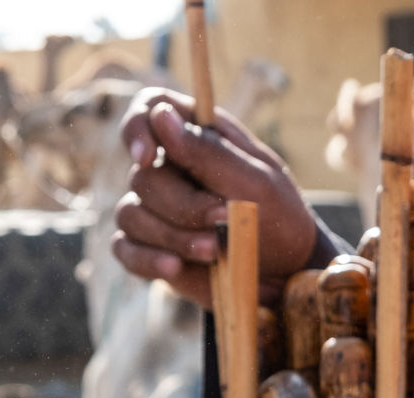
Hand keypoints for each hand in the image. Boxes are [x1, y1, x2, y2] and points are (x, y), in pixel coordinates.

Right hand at [113, 87, 319, 307]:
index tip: (146, 156)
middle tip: (223, 218)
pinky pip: (126, 249)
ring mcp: (156, 209)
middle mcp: (170, 168)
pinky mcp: (152, 247)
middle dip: (182, 204)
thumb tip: (161, 114)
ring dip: (172, 235)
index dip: (138, 126)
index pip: (149, 109)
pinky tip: (174, 267)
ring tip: (214, 251)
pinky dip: (148, 259)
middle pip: (141, 176)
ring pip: (131, 214)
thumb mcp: (255, 181)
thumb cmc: (279, 217)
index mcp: (197, 136)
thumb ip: (208, 151)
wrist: (287, 272)